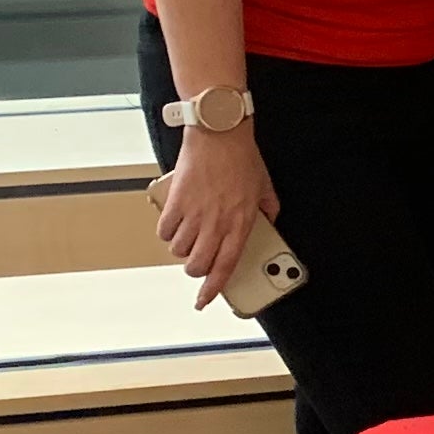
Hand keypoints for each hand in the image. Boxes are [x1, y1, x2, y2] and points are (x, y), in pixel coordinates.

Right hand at [159, 126, 280, 310]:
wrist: (219, 133)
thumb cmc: (242, 157)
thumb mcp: (265, 186)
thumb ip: (268, 208)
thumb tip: (269, 222)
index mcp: (241, 223)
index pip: (226, 266)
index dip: (213, 289)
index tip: (204, 301)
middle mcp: (217, 223)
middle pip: (198, 264)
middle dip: (195, 269)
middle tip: (197, 260)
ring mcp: (195, 213)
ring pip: (178, 250)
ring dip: (181, 248)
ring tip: (188, 234)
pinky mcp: (177, 202)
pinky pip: (164, 230)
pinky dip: (167, 231)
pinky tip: (175, 221)